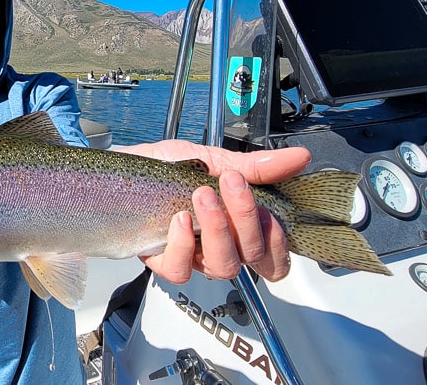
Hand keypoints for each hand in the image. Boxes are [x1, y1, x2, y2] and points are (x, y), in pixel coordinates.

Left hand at [120, 140, 311, 282]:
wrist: (127, 163)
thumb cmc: (171, 167)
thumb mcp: (218, 161)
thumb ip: (258, 167)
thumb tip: (299, 157)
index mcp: (240, 228)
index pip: (274, 258)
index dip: (279, 244)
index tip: (271, 212)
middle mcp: (220, 247)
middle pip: (252, 258)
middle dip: (246, 219)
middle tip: (231, 184)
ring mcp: (193, 256)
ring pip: (222, 266)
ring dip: (218, 230)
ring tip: (202, 196)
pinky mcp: (162, 260)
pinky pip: (181, 270)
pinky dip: (184, 244)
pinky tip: (179, 220)